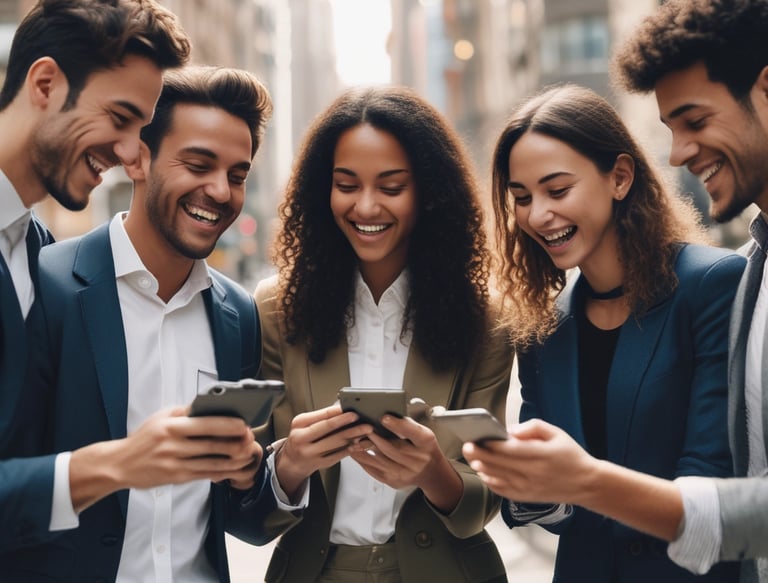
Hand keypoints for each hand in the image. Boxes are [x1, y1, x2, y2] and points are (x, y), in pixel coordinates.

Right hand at [69, 406, 261, 510]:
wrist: (119, 464)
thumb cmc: (144, 438)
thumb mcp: (161, 417)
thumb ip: (186, 412)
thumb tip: (212, 405)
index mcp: (171, 425)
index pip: (205, 424)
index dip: (228, 424)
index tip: (243, 423)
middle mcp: (173, 444)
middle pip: (212, 444)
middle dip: (236, 442)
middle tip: (250, 438)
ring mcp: (175, 463)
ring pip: (212, 462)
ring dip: (234, 459)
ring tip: (247, 453)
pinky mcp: (176, 477)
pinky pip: (204, 474)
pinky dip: (221, 471)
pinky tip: (233, 467)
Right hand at [275, 404, 371, 497]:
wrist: (291, 460)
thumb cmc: (301, 437)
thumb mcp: (304, 424)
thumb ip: (321, 417)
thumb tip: (343, 409)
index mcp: (299, 423)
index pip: (322, 416)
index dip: (339, 413)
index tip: (353, 411)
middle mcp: (301, 438)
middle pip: (329, 429)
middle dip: (349, 424)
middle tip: (364, 422)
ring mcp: (309, 453)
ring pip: (335, 443)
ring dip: (353, 437)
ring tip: (365, 432)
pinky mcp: (317, 464)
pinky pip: (337, 456)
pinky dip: (348, 449)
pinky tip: (357, 444)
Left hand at [349, 414, 461, 512]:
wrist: (430, 471)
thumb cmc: (423, 447)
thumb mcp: (422, 432)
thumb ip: (406, 425)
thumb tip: (385, 416)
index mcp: (426, 442)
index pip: (412, 432)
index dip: (397, 425)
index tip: (384, 418)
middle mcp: (417, 460)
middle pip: (392, 448)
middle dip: (374, 438)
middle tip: (361, 428)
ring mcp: (405, 473)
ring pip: (379, 460)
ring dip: (364, 449)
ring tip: (353, 440)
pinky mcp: (393, 481)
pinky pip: (374, 470)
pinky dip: (363, 460)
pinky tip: (356, 452)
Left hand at [462, 418, 596, 504]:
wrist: (587, 484)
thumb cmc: (570, 455)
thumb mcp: (556, 433)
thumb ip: (533, 427)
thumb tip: (510, 430)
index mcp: (542, 455)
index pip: (511, 450)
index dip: (491, 444)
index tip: (478, 437)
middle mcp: (534, 473)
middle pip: (500, 464)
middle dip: (480, 455)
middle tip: (467, 446)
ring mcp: (529, 488)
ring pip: (498, 478)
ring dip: (482, 468)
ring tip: (471, 458)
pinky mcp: (527, 498)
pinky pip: (503, 491)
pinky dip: (490, 482)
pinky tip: (483, 473)